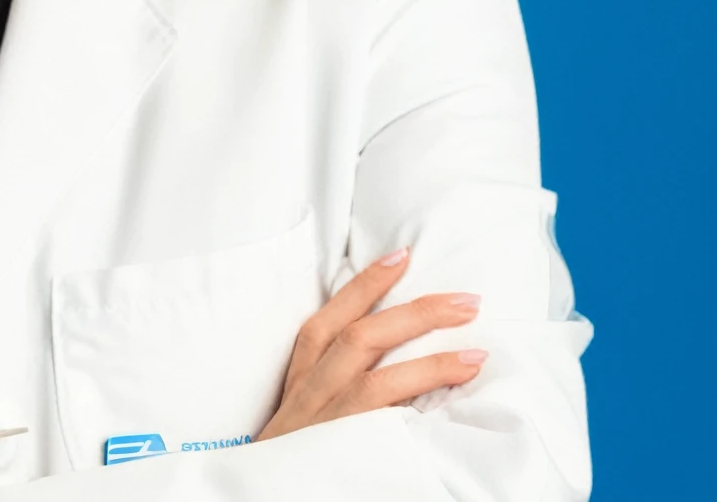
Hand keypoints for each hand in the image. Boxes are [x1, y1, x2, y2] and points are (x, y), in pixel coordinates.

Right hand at [256, 246, 486, 442]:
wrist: (258, 496)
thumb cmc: (293, 462)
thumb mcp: (302, 416)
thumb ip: (333, 386)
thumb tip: (386, 359)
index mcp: (300, 377)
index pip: (330, 318)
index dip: (365, 284)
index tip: (402, 256)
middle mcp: (309, 391)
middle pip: (358, 334)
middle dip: (414, 312)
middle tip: (466, 301)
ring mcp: (325, 420)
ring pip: (374, 373)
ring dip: (429, 356)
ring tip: (475, 351)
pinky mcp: (343, 449)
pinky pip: (382, 417)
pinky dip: (416, 398)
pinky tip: (451, 394)